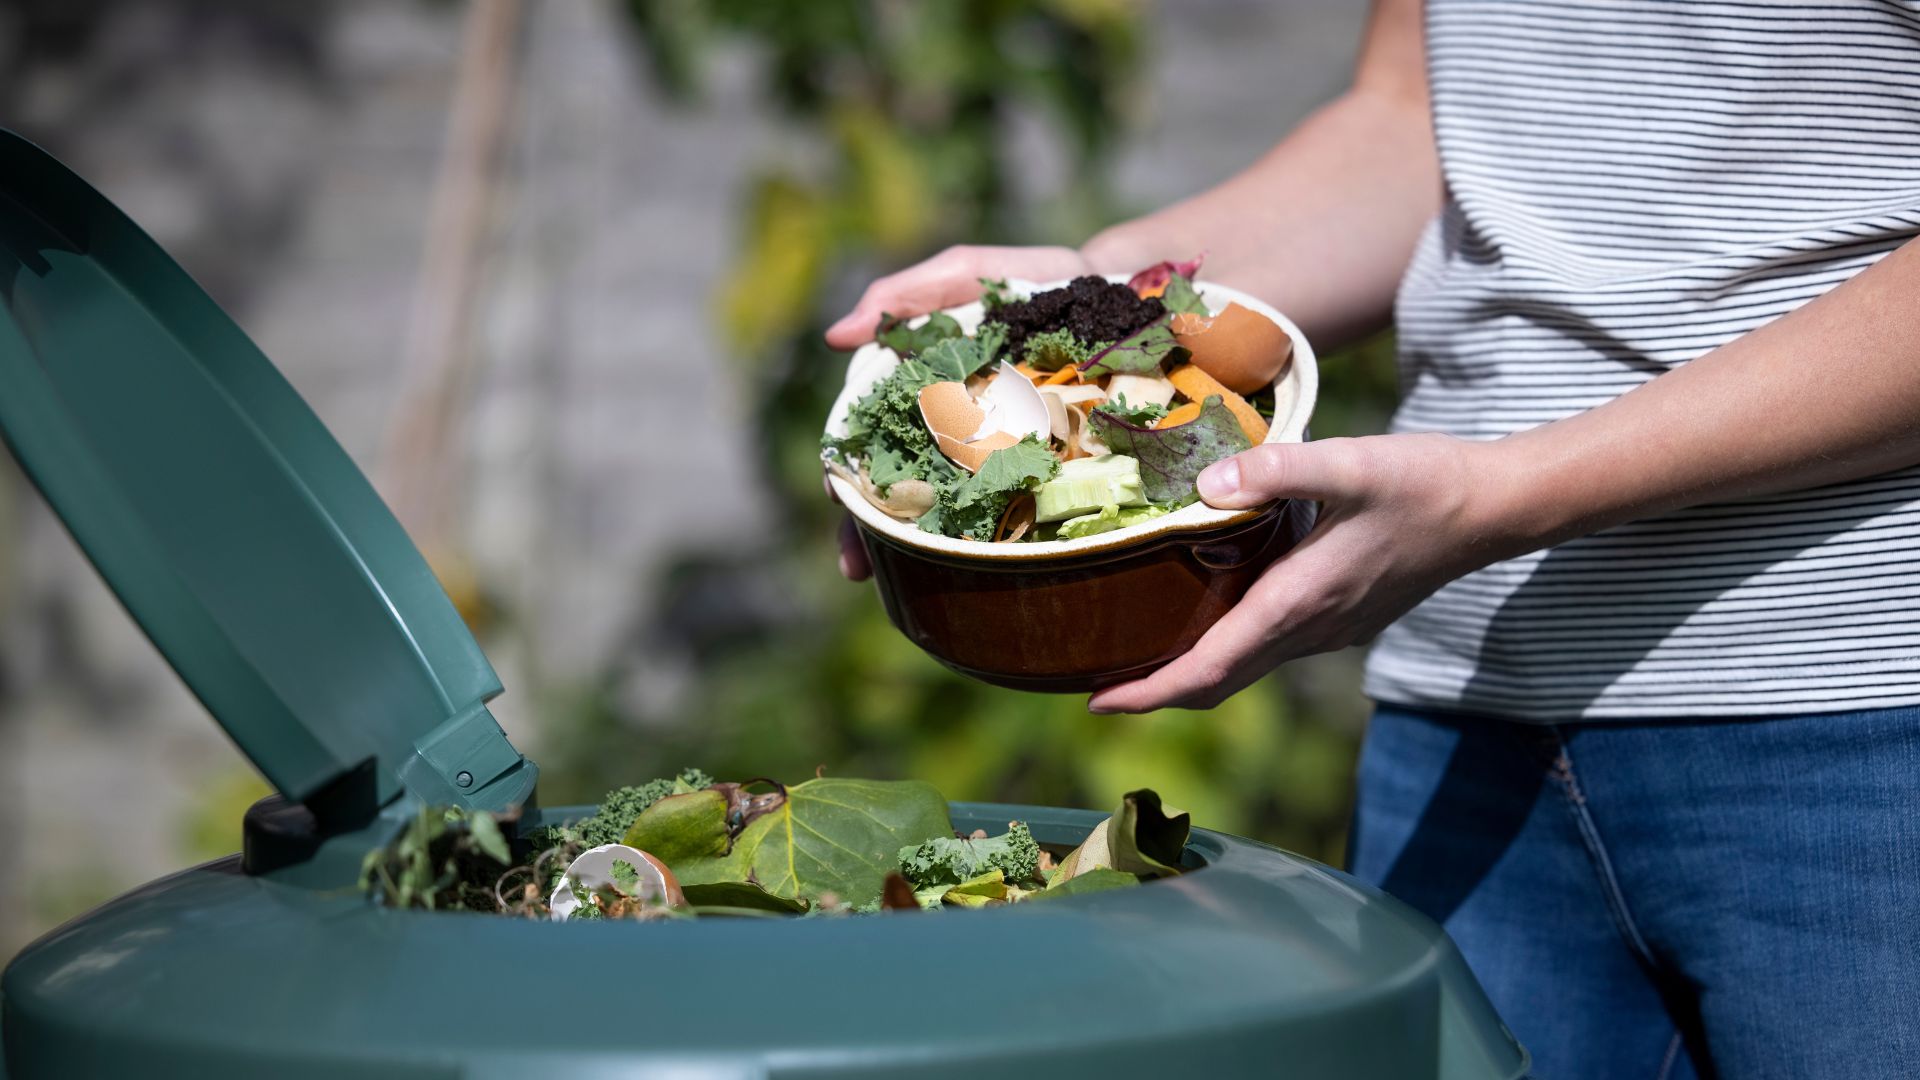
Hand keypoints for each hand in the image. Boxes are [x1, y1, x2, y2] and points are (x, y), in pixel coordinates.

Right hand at [826, 244, 1097, 579]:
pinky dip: (996, 547)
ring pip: (952, 516)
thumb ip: (903, 297)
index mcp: (924, 399)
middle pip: (901, 493)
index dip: (847, 478)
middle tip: (859, 565)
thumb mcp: (962, 274)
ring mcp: (1000, 461)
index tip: (838, 501)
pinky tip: (984, 573)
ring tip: (901, 580)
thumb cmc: (1029, 284)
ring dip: (919, 552)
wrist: (1117, 294)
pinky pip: (1019, 514)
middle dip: (873, 533)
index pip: (871, 446)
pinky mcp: (1047, 474)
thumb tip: (835, 335)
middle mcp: (954, 438)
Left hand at [1087, 433, 1531, 712]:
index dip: (1149, 692)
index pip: (1209, 670)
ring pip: (1245, 668)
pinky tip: (1207, 616)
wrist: (1493, 507)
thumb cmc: (1424, 483)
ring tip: (1137, 654)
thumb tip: (1207, 484)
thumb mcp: (1351, 462)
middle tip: (1095, 688)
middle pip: (1218, 683)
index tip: (1096, 700)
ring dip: (1189, 673)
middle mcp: (1310, 629)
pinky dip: (1225, 650)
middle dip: (1155, 692)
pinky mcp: (1343, 617)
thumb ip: (1277, 469)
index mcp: (1298, 602)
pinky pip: (1269, 648)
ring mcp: (1330, 630)